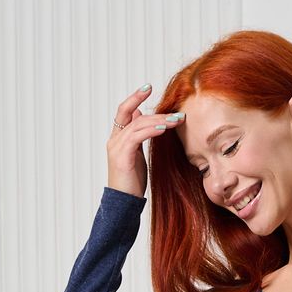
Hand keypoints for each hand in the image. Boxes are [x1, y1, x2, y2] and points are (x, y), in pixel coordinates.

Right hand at [106, 85, 183, 199]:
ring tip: (176, 120)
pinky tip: (164, 128)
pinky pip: (137, 137)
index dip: (135, 97)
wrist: (122, 204)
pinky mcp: (122, 156)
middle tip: (175, 111)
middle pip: (131, 114)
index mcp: (118, 138)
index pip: (125, 111)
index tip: (148, 87)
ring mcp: (117, 147)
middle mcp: (115, 139)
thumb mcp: (137, 155)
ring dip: (159, 120)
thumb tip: (144, 119)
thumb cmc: (131, 183)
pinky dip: (151, 130)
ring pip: (138, 124)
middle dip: (154, 110)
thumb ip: (139, 137)